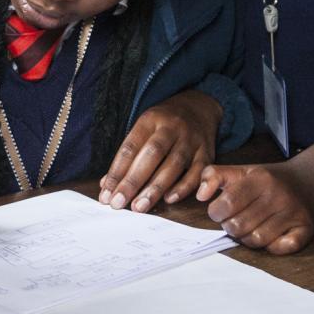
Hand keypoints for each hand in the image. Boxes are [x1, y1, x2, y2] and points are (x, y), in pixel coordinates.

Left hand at [98, 89, 222, 211]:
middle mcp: (172, 127)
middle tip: (118, 203)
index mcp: (150, 119)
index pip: (130, 146)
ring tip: (139, 207)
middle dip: (133, 181)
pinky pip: (198, 171)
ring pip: (174, 164)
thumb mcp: (144, 130)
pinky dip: (184, 187)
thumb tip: (107, 186)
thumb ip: (128, 157)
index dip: (116, 171)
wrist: (198, 107)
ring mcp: (191, 139)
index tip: (106, 194)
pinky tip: (169, 200)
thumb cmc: (163, 125)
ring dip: (155, 188)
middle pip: (152, 154)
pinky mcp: (207, 152)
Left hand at [195, 160, 313, 254]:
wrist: (310, 181)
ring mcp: (293, 214)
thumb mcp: (241, 170)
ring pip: (256, 240)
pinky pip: (279, 248)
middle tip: (234, 221)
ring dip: (247, 238)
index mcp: (260, 179)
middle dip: (230, 226)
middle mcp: (278, 196)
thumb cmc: (268, 180)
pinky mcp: (305, 229)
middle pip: (239, 226)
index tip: (219, 212)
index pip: (228, 203)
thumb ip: (214, 176)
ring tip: (249, 227)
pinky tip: (270, 235)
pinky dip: (271, 246)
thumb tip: (200, 195)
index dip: (216, 212)